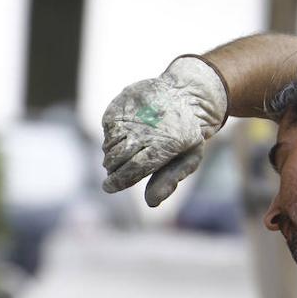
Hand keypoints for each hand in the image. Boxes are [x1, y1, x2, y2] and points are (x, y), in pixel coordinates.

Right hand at [100, 56, 228, 206]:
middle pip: (118, 158)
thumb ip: (169, 180)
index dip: (119, 181)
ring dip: (111, 155)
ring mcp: (132, 114)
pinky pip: (108, 128)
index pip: (134, 168)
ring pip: (110, 144)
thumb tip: (151, 203)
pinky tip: (125, 136)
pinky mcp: (121, 104)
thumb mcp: (188, 158)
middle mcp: (146, 128)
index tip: (109, 187)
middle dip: (113, 170)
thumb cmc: (186, 134)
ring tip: (123, 155)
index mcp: (165, 145)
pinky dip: (111, 137)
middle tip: (113, 175)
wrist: (186, 93)